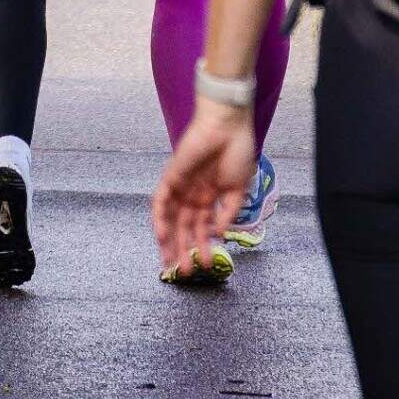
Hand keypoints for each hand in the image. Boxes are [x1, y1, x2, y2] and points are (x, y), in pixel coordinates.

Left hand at [151, 100, 254, 269]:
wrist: (229, 127)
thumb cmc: (237, 152)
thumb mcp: (239, 189)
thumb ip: (229, 212)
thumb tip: (220, 235)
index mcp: (209, 197)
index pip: (200, 227)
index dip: (202, 246)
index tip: (205, 265)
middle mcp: (192, 194)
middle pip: (183, 228)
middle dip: (184, 250)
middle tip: (186, 272)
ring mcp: (181, 186)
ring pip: (171, 219)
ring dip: (171, 241)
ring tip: (173, 263)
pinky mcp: (171, 176)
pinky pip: (161, 201)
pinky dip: (160, 219)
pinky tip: (163, 236)